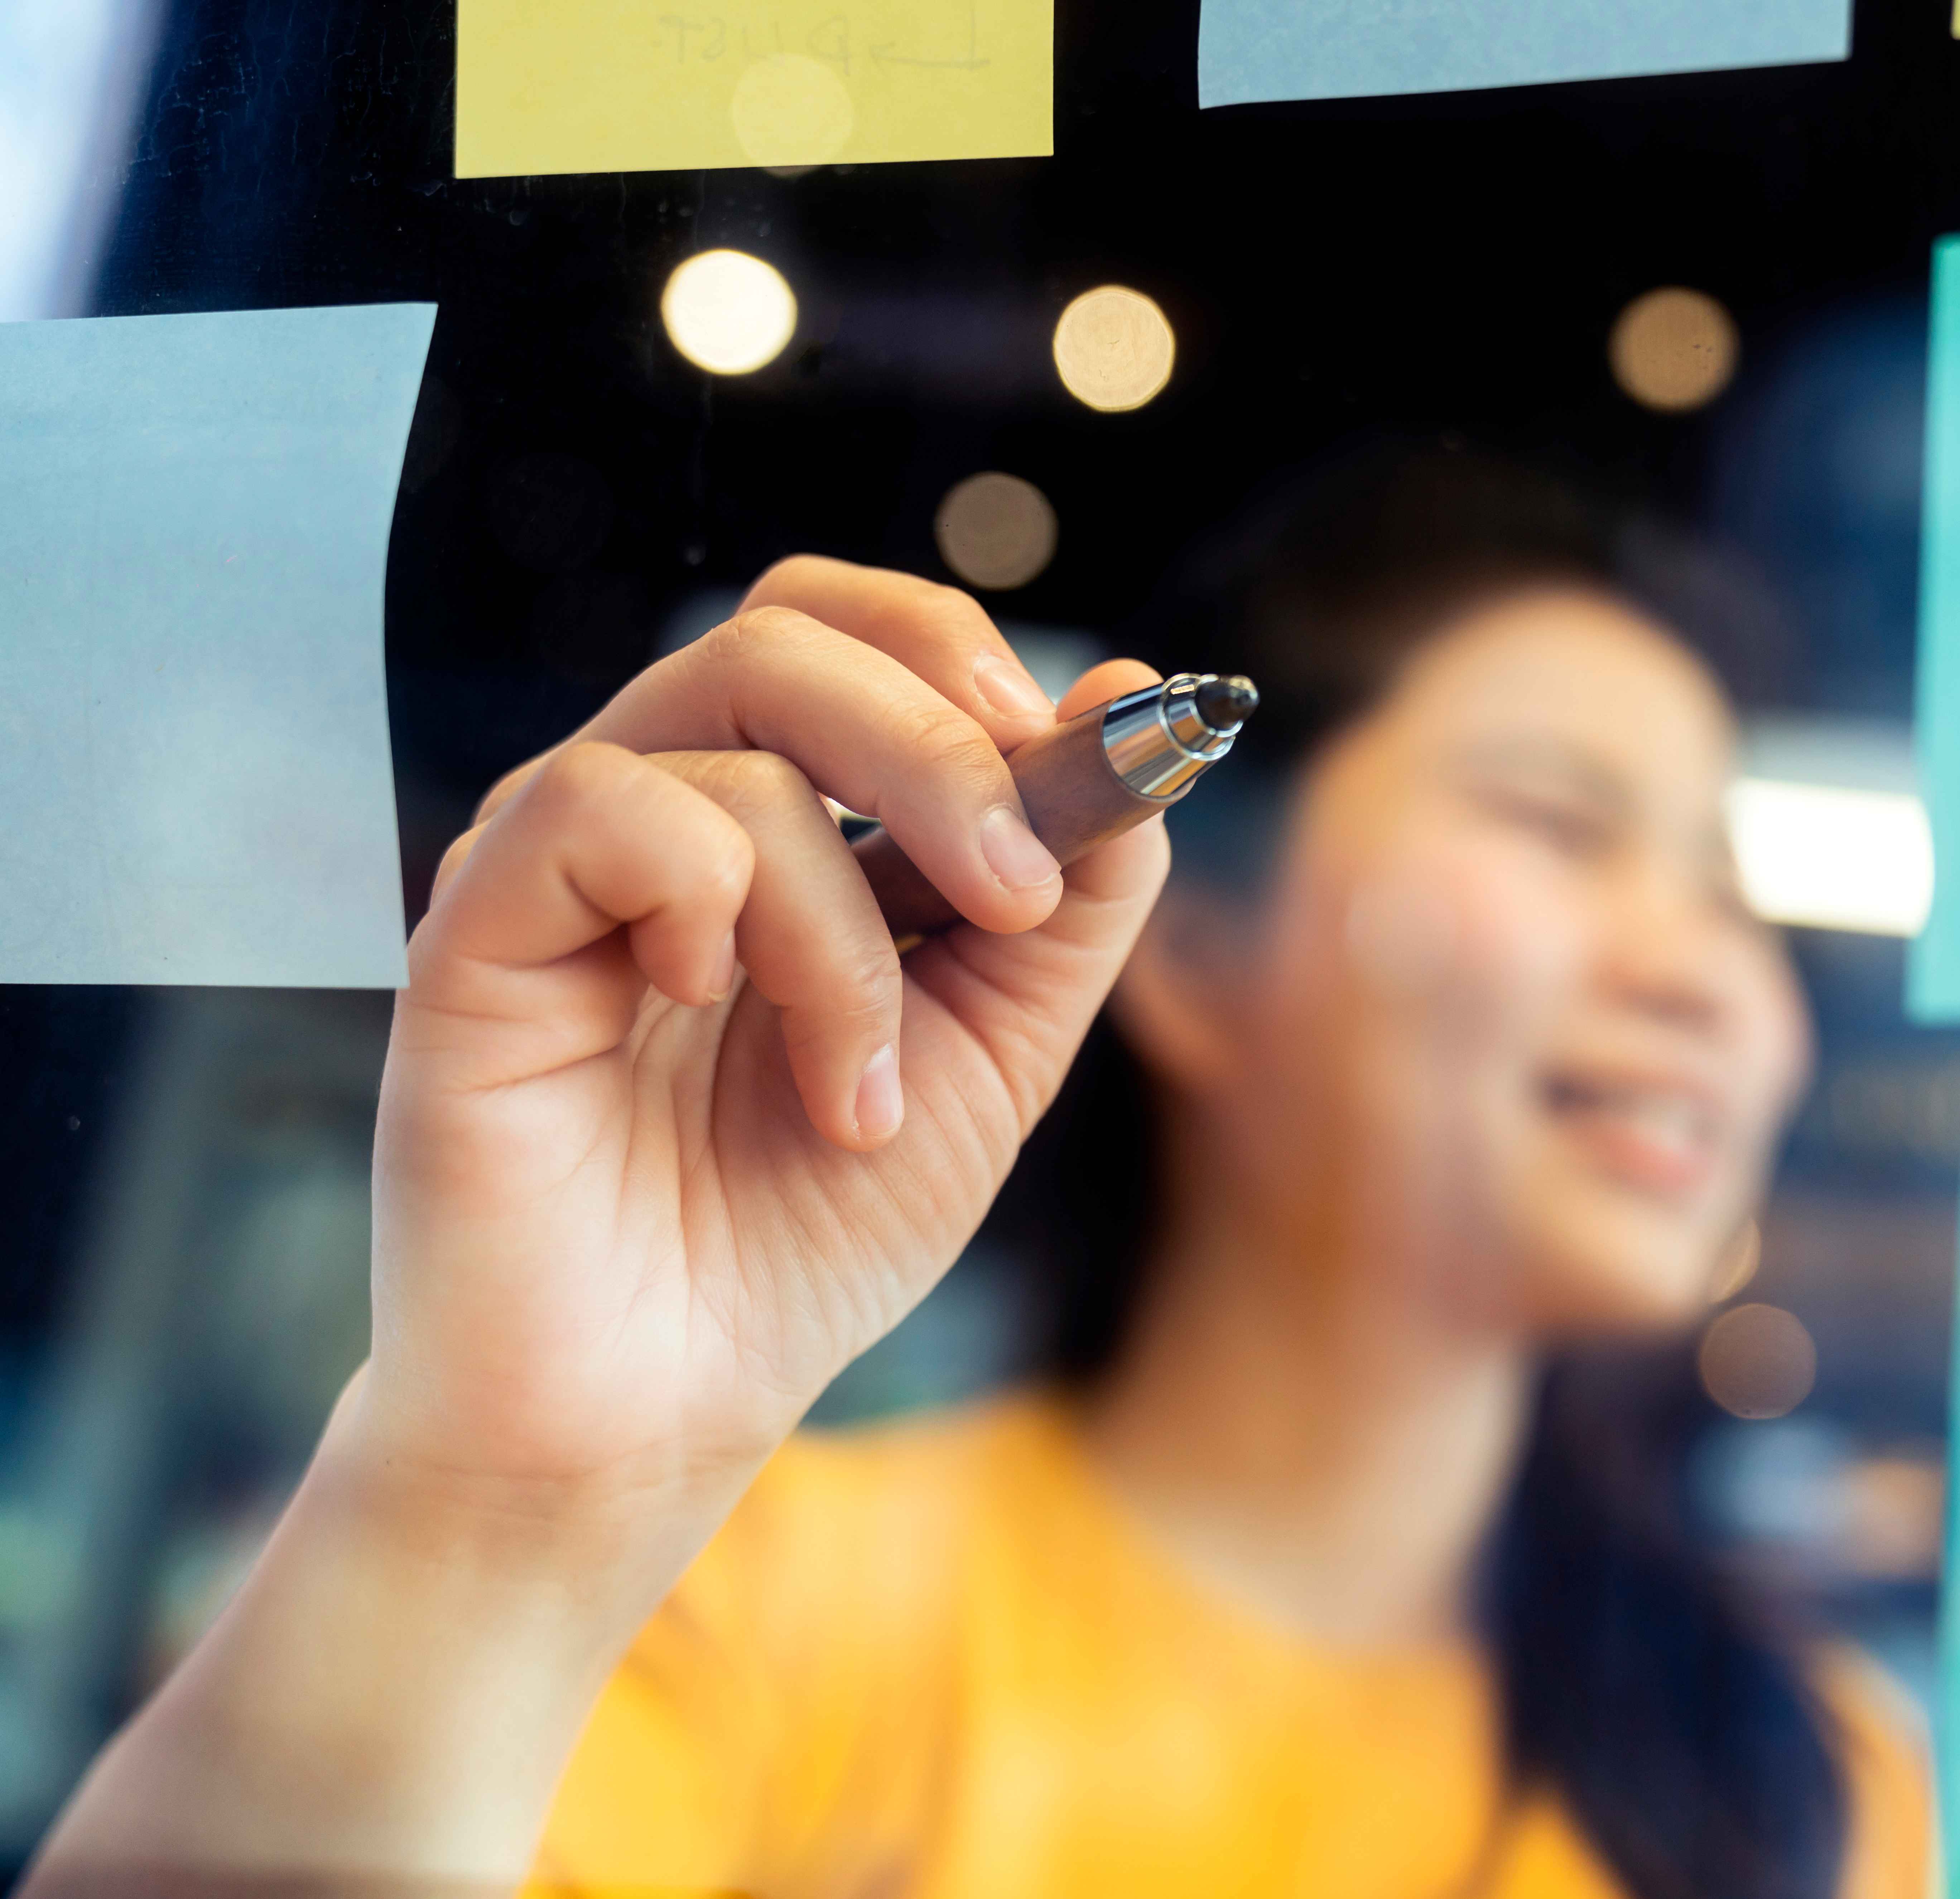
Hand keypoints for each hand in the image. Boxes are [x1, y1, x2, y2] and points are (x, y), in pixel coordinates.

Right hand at [354, 557, 1167, 1528]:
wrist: (669, 1400)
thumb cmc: (811, 1228)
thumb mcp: (1001, 1046)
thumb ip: (1076, 885)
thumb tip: (1130, 691)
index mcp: (774, 820)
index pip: (855, 629)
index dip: (975, 666)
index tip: (1084, 772)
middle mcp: (659, 807)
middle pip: (791, 630)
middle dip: (944, 746)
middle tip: (1012, 895)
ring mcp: (559, 858)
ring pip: (733, 731)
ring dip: (842, 928)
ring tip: (857, 1090)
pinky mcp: (476, 922)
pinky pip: (604, 806)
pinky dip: (708, 904)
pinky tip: (700, 1016)